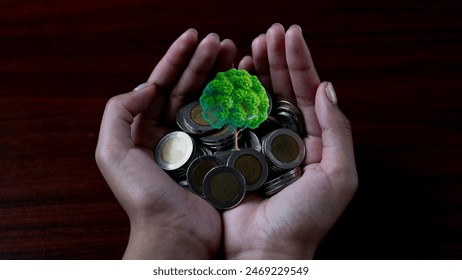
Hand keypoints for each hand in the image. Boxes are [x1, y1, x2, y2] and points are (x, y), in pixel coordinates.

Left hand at [95, 29, 235, 258]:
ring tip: (234, 50)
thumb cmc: (143, 197)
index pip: (160, 85)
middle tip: (220, 40)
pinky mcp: (219, 154)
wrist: (176, 234)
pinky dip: (235, 99)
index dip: (176, 58)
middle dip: (202, 61)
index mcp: (145, 130)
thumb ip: (118, 112)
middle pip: (187, 88)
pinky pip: (227, 121)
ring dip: (220, 74)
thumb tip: (148, 86)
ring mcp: (198, 143)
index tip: (192, 37)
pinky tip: (244, 81)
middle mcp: (171, 134)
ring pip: (209, 100)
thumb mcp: (113, 153)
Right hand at [223, 24, 357, 258]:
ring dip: (257, 70)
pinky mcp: (233, 151)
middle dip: (278, 59)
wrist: (265, 250)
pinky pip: (233, 117)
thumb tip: (326, 87)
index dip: (300, 62)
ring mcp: (257, 143)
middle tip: (270, 33)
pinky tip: (235, 74)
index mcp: (313, 142)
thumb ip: (337, 130)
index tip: (290, 34)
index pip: (308, 93)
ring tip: (254, 45)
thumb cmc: (305, 219)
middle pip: (283, 90)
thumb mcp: (339, 175)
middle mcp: (286, 139)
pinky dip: (234, 94)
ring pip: (258, 99)